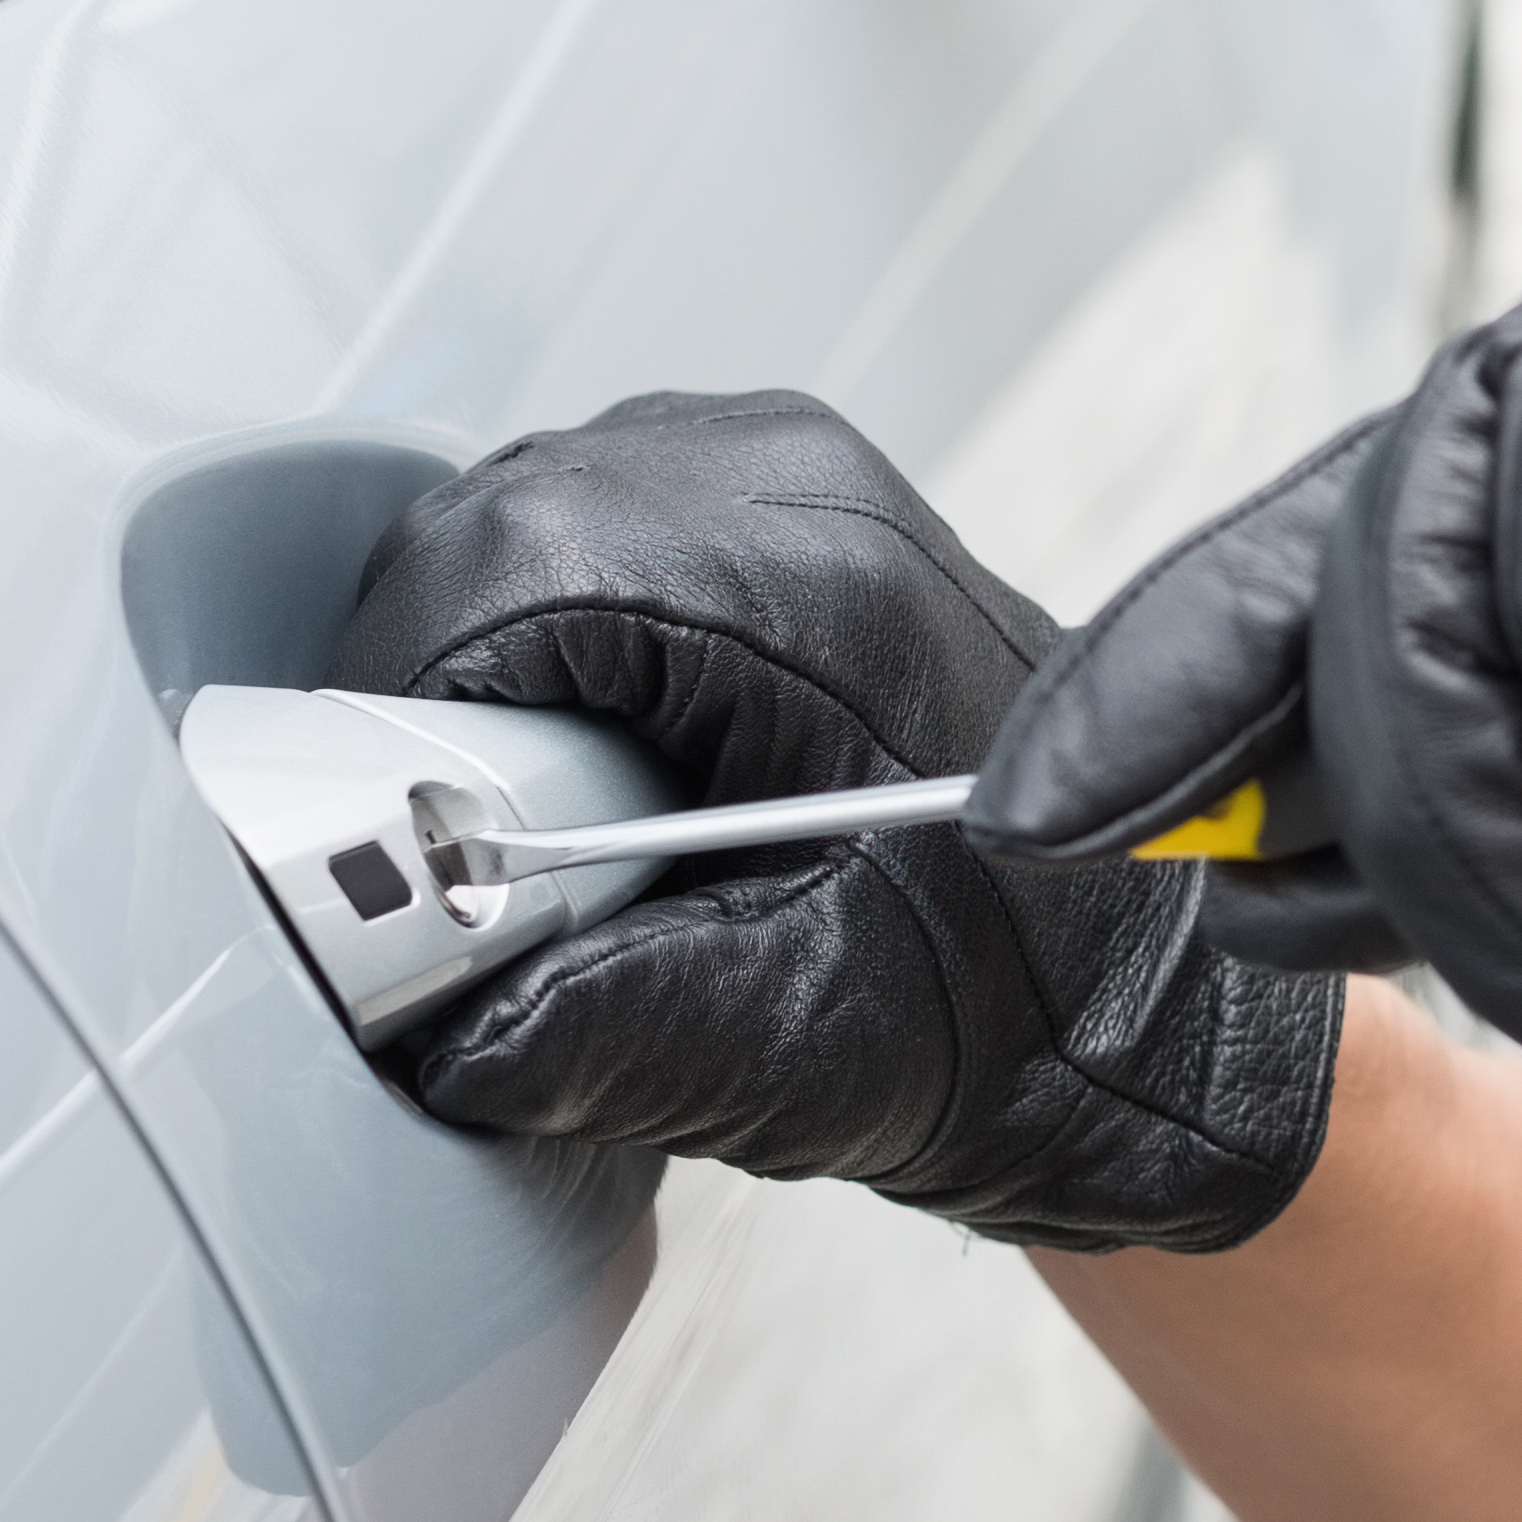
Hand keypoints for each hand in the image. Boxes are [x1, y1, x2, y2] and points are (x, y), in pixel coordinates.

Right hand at [334, 390, 1342, 1253]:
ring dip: (484, 672)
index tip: (386, 844)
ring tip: (544, 817)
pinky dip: (552, 649)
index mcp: (815, 586)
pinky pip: (583, 537)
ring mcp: (791, 477)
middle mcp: (798, 487)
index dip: (399, 721)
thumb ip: (597, 1031)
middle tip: (458, 853)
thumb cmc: (1014, 1003)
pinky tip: (602, 762)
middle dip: (431, 700)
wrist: (1136, 993)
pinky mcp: (776, 509)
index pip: (495, 575)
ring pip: (515, 527)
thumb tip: (420, 1022)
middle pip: (487, 534)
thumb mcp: (792, 1044)